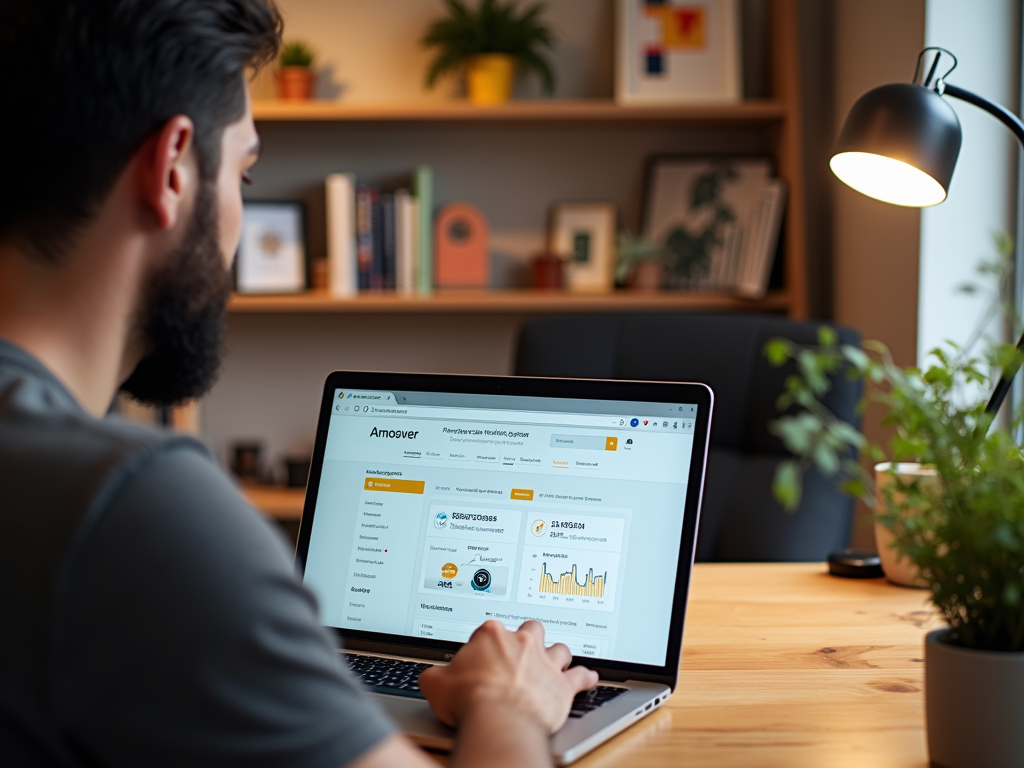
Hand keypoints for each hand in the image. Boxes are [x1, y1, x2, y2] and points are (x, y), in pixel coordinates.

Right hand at [418, 620, 598, 733]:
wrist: (498, 719)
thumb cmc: (469, 700)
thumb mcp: (436, 685)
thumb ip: (434, 675)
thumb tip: (431, 676)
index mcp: (491, 635)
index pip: (490, 632)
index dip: (486, 647)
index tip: (483, 660)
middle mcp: (522, 642)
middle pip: (530, 629)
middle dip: (528, 637)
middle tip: (523, 648)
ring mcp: (544, 661)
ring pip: (558, 648)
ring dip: (557, 654)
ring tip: (556, 659)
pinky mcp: (562, 684)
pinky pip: (581, 676)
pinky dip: (586, 677)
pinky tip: (590, 677)